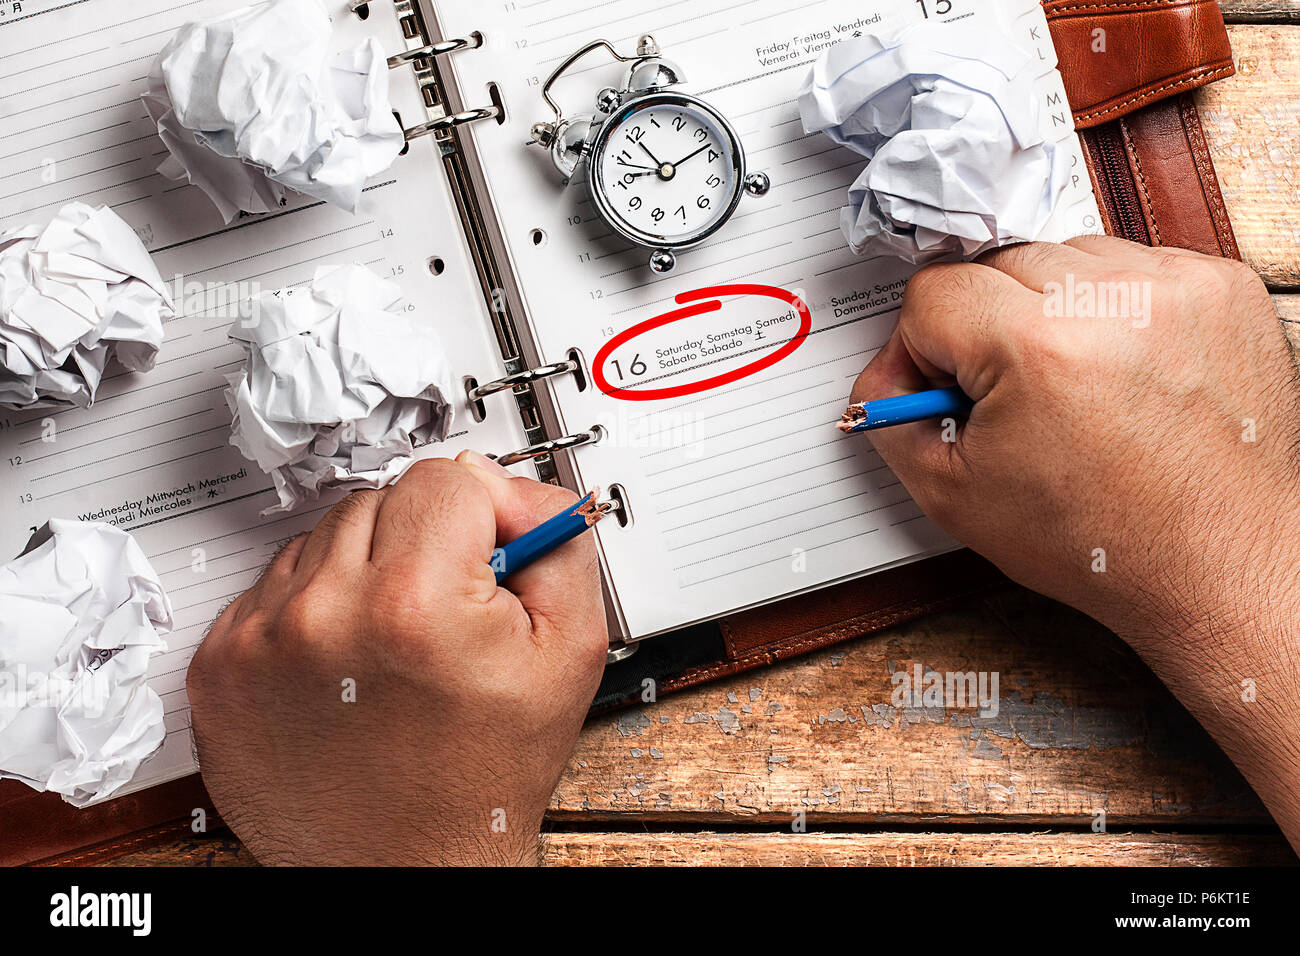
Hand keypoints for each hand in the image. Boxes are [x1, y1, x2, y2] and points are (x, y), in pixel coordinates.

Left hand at [186, 453, 607, 864]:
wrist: (406, 867)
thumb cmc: (481, 778)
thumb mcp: (569, 652)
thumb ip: (556, 541)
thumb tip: (507, 487)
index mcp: (415, 603)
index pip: (447, 478)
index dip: (483, 517)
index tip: (486, 564)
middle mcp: (324, 613)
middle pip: (383, 498)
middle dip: (422, 541)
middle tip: (443, 617)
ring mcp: (259, 640)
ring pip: (325, 536)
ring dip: (363, 571)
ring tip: (392, 645)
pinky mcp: (219, 665)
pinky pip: (275, 585)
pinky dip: (313, 609)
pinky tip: (345, 662)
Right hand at [851, 236, 1299, 845]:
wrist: (1221, 565)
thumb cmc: (1105, 542)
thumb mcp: (957, 497)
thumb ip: (893, 421)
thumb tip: (881, 377)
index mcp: (1038, 349)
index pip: (933, 292)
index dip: (922, 346)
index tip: (944, 386)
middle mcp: (1114, 302)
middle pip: (996, 264)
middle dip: (985, 325)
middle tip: (1008, 395)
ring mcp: (1177, 287)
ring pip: (1064, 255)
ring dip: (1048, 307)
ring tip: (1070, 382)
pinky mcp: (1222, 287)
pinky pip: (1132, 265)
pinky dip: (1113, 308)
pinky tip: (1120, 370)